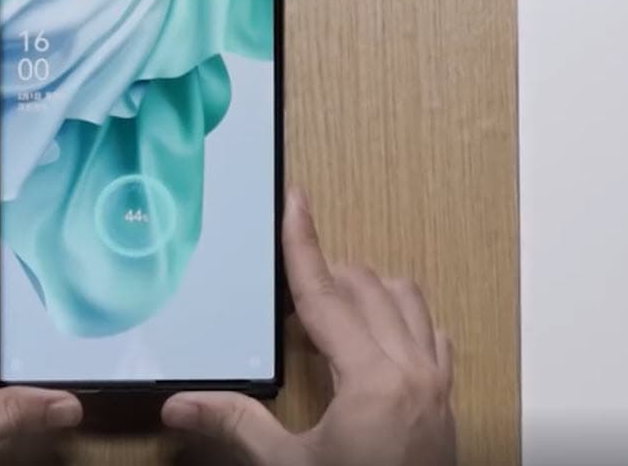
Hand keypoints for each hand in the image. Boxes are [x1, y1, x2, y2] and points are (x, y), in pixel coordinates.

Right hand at [161, 187, 455, 465]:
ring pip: (407, 301)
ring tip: (329, 304)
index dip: (304, 244)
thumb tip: (180, 404)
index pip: (327, 293)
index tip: (297, 201)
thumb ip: (238, 425)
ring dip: (367, 289)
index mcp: (372, 379)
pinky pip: (432, 333)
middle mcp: (413, 369)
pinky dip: (403, 317)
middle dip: (326, 272)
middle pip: (367, 287)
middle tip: (289, 279)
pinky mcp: (447, 400)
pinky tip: (379, 334)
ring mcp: (437, 383)